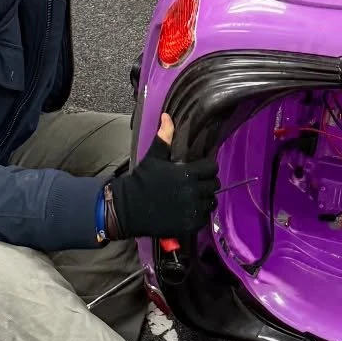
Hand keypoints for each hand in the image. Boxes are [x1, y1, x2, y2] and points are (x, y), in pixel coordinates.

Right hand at [108, 123, 218, 239]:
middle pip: (214, 185)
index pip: (211, 168)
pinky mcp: (189, 224)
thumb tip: (167, 116)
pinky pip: (204, 217)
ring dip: (204, 199)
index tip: (199, 170)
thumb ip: (164, 137)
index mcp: (186, 173)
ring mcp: (192, 209)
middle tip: (196, 183)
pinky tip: (189, 210)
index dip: (207, 168)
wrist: (128, 208)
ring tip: (193, 197)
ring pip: (211, 201)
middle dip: (207, 183)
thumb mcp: (153, 157)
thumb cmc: (141, 180)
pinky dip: (199, 214)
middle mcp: (192, 191)